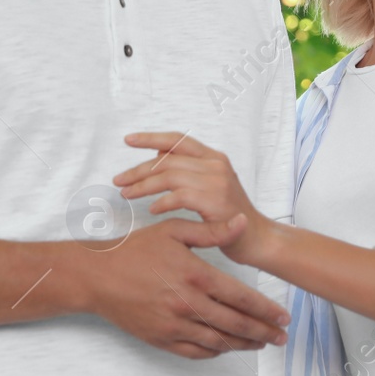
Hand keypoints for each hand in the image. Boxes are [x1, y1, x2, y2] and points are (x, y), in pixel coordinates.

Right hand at [83, 217, 288, 359]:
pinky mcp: (161, 339)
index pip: (242, 298)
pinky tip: (227, 347)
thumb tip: (242, 222)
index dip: (266, 309)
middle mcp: (188, 304)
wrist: (97, 276)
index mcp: (196, 275)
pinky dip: (215, 351)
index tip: (284, 316)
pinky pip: (195, 352)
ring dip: (243, 344)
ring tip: (262, 343)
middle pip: (236, 324)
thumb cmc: (136, 249)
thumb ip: (211, 231)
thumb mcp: (174, 231)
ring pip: (219, 341)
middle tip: (282, 337)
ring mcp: (174, 325)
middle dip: (264, 332)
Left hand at [113, 131, 272, 264]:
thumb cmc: (229, 215)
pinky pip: (179, 196)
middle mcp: (216, 164)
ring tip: (126, 195)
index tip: (128, 140)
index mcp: (213, 157)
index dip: (151, 137)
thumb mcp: (211, 185)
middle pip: (167, 160)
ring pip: (169, 176)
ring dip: (144, 186)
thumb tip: (158, 154)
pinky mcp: (215, 201)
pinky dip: (162, 202)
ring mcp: (217, 181)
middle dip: (138, 170)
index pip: (178, 140)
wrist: (256, 238)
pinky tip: (152, 210)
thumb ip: (188, 169)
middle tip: (118, 180)